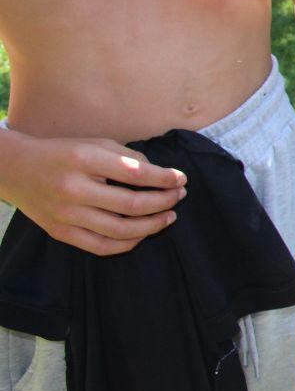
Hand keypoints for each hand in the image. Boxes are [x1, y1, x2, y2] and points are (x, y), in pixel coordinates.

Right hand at [2, 133, 185, 255]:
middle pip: (132, 205)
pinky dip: (128, 243)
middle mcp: (74, 189)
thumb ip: (128, 157)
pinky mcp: (60, 232)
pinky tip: (143, 233)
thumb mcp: (95, 143)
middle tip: (180, 196)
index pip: (136, 173)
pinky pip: (101, 246)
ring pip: (120, 230)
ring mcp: (66, 214)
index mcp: (84, 160)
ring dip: (152, 226)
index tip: (182, 179)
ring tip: (169, 216)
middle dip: (164, 202)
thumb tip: (161, 175)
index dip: (165, 178)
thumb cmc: (64, 153)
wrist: (16, 169)